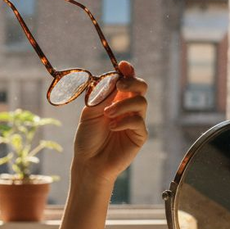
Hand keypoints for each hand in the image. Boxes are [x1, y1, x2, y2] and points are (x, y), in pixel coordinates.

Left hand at [72, 61, 147, 184]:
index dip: (128, 71)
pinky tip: (112, 128)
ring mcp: (135, 122)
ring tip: (107, 114)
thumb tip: (115, 79)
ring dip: (123, 105)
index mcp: (115, 100)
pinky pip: (139, 121)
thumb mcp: (90, 112)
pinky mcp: (139, 135)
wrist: (89, 163)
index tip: (123, 66)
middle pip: (141, 88)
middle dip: (133, 82)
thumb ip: (103, 96)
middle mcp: (127, 109)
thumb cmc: (88, 138)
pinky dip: (124, 121)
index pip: (127, 81)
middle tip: (120, 86)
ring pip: (141, 102)